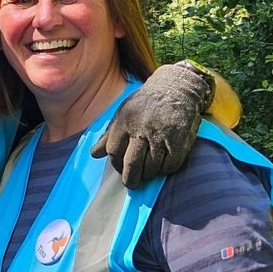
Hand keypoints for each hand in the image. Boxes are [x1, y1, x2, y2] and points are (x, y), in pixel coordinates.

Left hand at [91, 62, 212, 187]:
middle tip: (131, 184)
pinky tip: (162, 168)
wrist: (174, 88)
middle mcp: (141, 131)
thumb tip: (93, 154)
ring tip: (146, 175)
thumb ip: (109, 135)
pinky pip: (171, 164)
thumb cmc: (144, 104)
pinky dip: (165, 170)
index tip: (120, 169)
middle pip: (132, 163)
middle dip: (130, 179)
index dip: (115, 164)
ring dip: (148, 175)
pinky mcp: (178, 140)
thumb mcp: (122, 114)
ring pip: (151, 167)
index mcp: (124, 123)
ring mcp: (160, 136)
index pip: (113, 151)